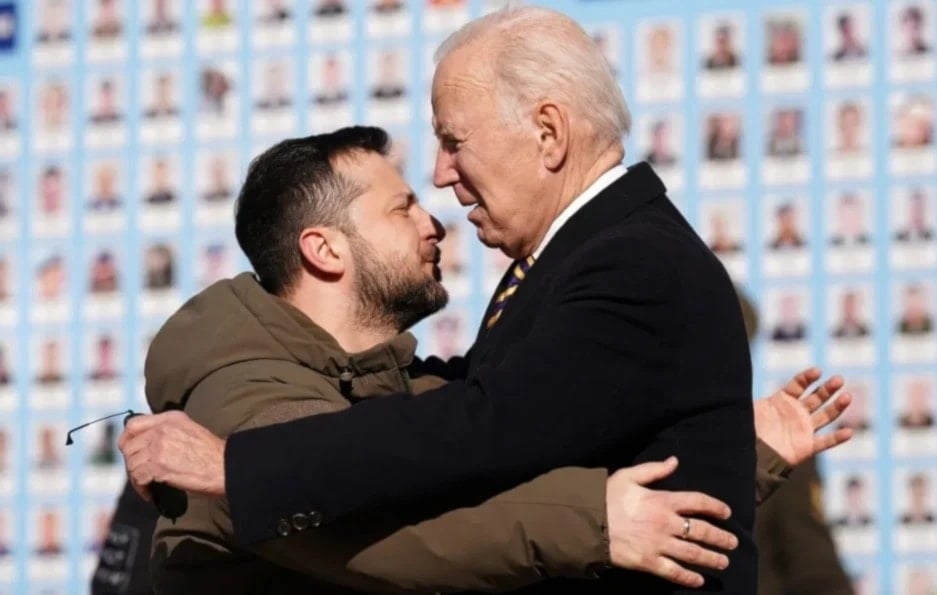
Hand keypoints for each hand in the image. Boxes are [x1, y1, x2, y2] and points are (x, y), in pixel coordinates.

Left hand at [118, 411, 226, 499]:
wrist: (225, 466)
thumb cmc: (213, 454)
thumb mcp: (191, 430)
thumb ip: (169, 431)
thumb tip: (150, 443)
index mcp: (170, 418)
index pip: (133, 425)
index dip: (126, 440)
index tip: (130, 452)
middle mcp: (162, 429)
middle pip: (129, 446)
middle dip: (131, 462)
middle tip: (140, 474)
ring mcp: (159, 446)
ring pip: (132, 463)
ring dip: (136, 478)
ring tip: (147, 486)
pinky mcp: (158, 465)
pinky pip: (138, 478)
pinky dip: (141, 489)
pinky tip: (150, 493)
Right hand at [606, 457, 736, 587]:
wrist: (587, 521)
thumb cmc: (606, 496)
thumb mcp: (629, 475)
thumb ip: (654, 469)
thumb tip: (675, 461)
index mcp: (662, 500)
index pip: (698, 502)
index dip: (715, 507)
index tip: (726, 513)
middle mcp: (666, 523)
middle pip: (701, 531)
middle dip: (720, 537)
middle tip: (732, 542)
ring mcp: (658, 544)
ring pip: (693, 554)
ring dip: (711, 558)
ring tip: (724, 562)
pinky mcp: (648, 562)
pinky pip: (673, 572)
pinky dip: (688, 578)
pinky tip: (698, 580)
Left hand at [754, 367, 852, 466]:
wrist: (750, 454)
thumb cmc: (747, 429)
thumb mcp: (748, 407)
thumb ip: (750, 391)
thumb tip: (741, 376)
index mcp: (783, 400)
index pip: (799, 384)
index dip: (808, 377)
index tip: (817, 371)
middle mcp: (796, 412)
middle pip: (816, 397)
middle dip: (828, 388)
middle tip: (839, 379)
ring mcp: (804, 429)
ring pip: (825, 416)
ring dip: (837, 407)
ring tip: (847, 396)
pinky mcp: (807, 446)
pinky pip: (825, 442)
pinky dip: (837, 438)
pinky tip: (849, 432)